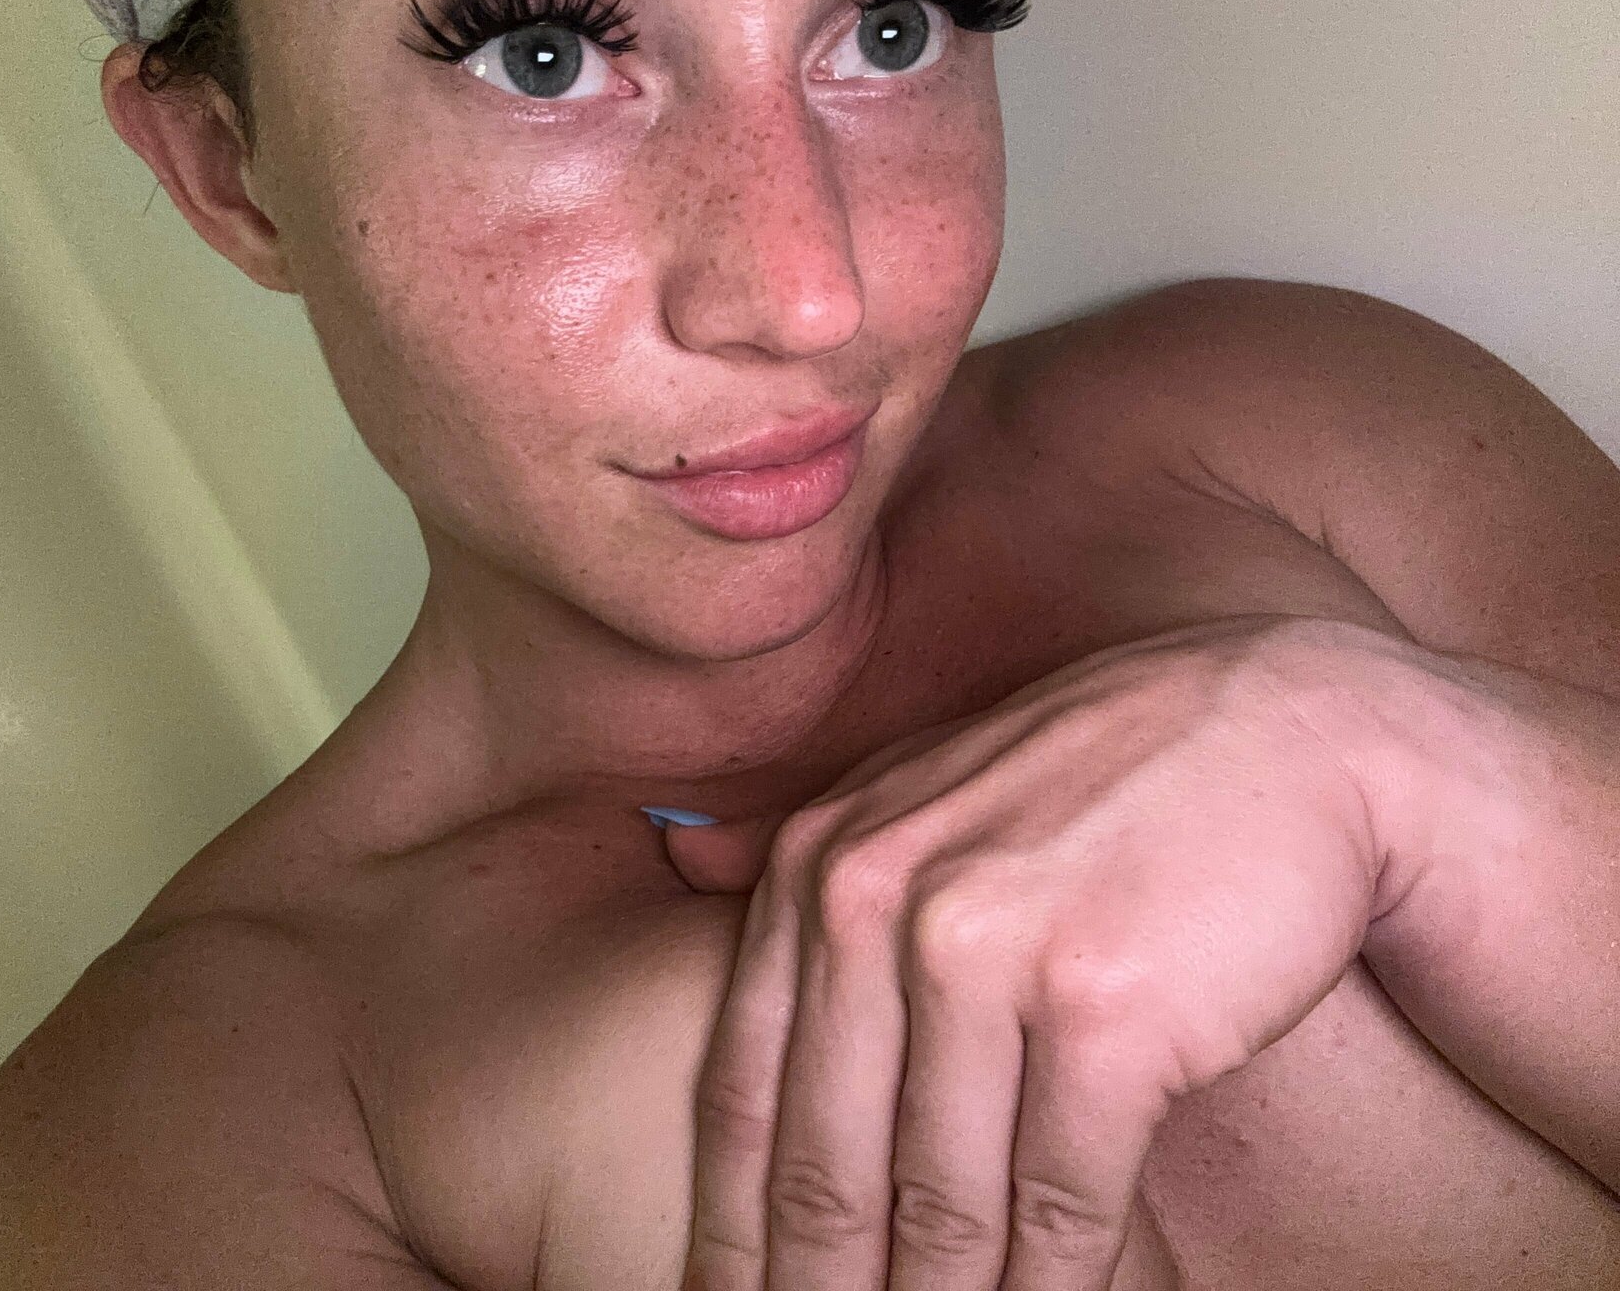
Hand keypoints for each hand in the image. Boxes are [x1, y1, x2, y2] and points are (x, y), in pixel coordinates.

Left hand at [666, 614, 1394, 1290]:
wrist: (1287, 732)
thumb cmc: (1094, 778)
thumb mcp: (919, 782)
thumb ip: (799, 836)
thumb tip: (679, 858)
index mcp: (819, 863)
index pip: (745, 1093)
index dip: (732, 1232)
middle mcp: (879, 900)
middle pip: (826, 1167)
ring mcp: (988, 951)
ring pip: (941, 1204)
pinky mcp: (1107, 1010)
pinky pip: (1062, 1202)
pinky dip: (1050, 1290)